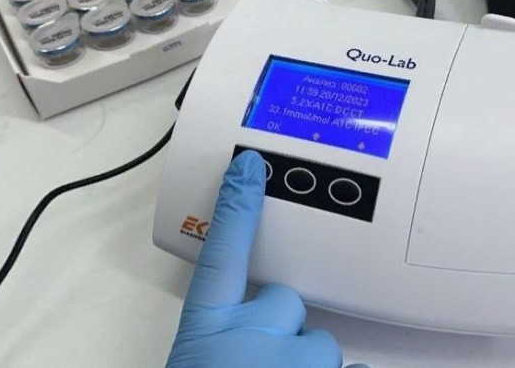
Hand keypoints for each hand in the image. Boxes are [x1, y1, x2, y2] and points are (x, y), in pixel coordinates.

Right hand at [166, 151, 365, 367]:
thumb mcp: (194, 360)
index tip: (249, 166)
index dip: (238, 206)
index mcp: (206, 328)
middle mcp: (251, 337)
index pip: (222, 251)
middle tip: (260, 363)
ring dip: (304, 362)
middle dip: (281, 328)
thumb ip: (216, 334)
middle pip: (286, 300)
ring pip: (320, 341)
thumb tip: (232, 333)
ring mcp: (293, 361)